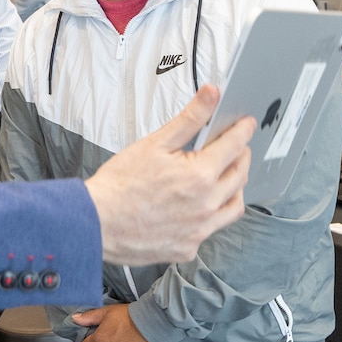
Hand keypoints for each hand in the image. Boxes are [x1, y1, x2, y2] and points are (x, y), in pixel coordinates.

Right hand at [85, 84, 253, 265]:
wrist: (96, 222)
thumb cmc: (119, 185)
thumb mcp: (155, 143)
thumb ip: (190, 118)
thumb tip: (211, 95)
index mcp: (200, 175)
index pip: (235, 146)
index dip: (242, 131)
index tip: (245, 125)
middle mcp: (206, 205)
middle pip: (240, 176)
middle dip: (241, 157)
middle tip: (236, 148)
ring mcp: (199, 230)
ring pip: (234, 207)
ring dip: (235, 188)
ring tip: (224, 178)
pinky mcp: (188, 247)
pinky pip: (212, 230)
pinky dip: (211, 215)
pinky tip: (199, 206)